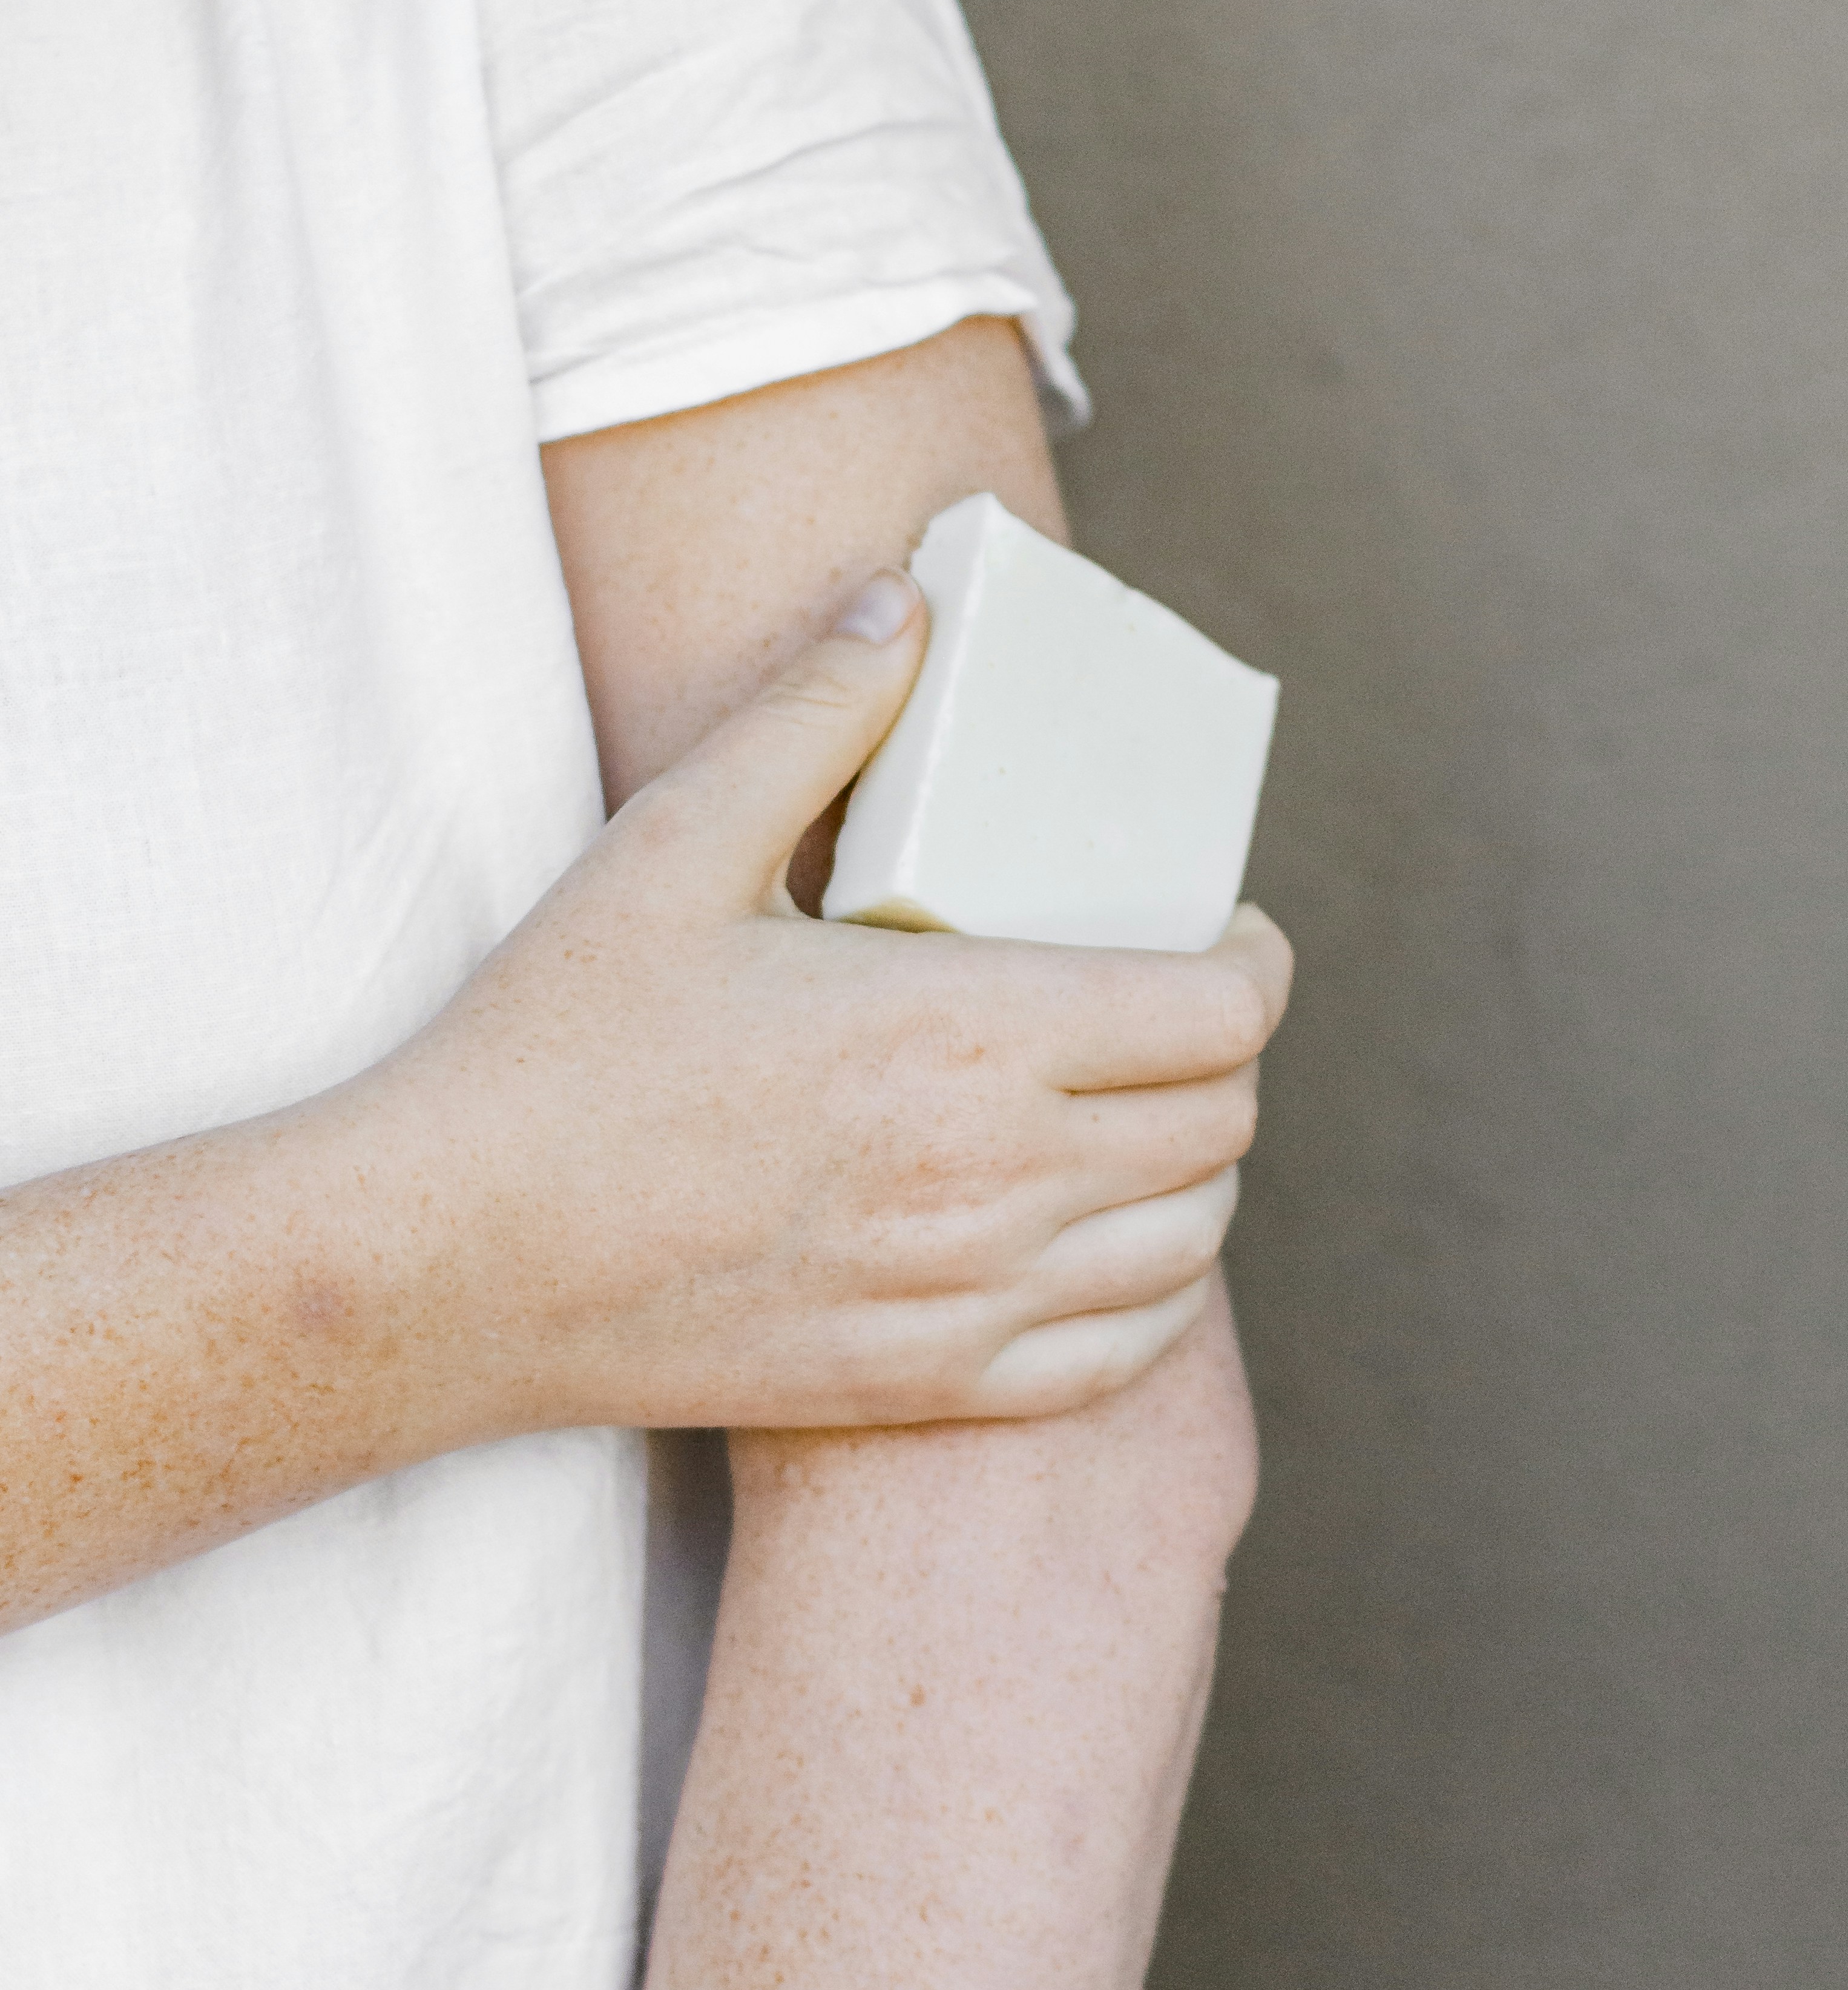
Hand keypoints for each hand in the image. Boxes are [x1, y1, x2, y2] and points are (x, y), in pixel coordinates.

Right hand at [372, 570, 1291, 1432]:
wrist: (450, 1258)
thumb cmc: (557, 1051)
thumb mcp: (674, 846)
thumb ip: (809, 717)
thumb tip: (902, 605)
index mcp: (963, 1032)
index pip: (1218, 1011)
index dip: (1255, 961)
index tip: (1226, 928)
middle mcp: (992, 1176)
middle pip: (1224, 1122)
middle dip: (1229, 1050)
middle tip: (1178, 1003)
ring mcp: (964, 1295)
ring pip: (1192, 1243)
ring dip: (1202, 1168)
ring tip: (1151, 1113)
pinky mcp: (920, 1383)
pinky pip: (1116, 1356)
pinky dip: (1152, 1296)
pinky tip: (1112, 1244)